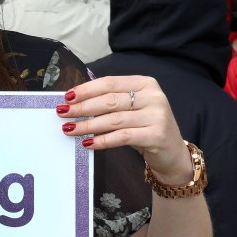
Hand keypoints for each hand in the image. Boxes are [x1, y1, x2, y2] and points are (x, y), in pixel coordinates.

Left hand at [56, 75, 192, 183]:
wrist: (173, 154)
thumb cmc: (146, 128)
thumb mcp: (132, 109)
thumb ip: (111, 101)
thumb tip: (75, 101)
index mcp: (145, 83)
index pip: (109, 82)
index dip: (86, 89)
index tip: (67, 96)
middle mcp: (153, 96)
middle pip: (110, 100)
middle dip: (83, 107)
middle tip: (63, 113)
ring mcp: (157, 115)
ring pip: (114, 119)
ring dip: (88, 124)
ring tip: (70, 129)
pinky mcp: (157, 135)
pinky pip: (122, 136)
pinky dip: (102, 140)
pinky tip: (88, 142)